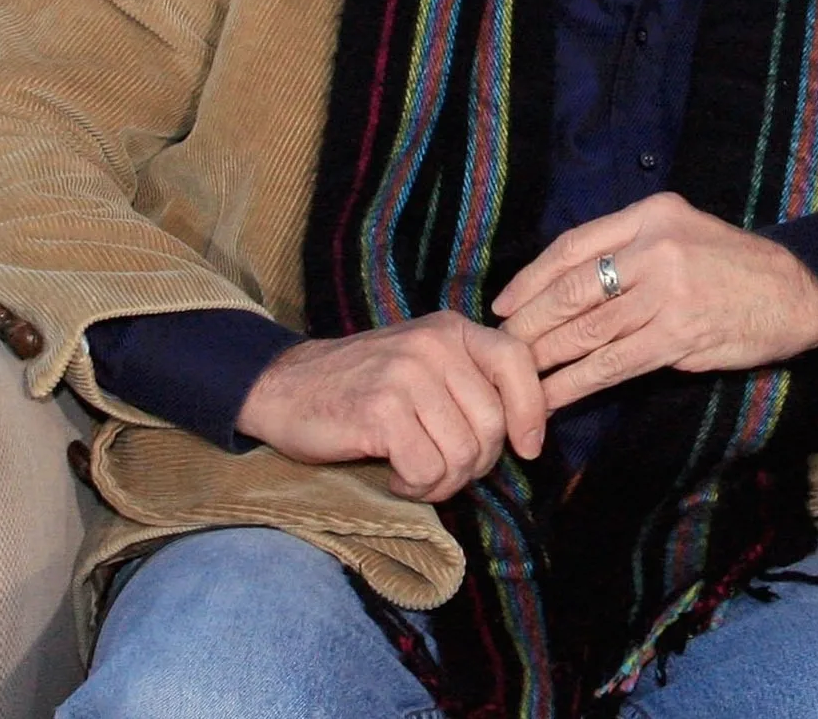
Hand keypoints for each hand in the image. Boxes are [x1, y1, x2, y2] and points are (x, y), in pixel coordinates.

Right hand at [234, 311, 545, 503]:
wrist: (284, 387)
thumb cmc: (362, 386)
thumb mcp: (424, 364)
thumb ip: (472, 381)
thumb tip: (534, 424)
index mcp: (452, 330)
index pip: (518, 363)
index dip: (532, 412)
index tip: (527, 448)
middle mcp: (434, 345)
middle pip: (492, 424)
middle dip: (476, 463)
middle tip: (443, 469)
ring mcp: (406, 376)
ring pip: (463, 454)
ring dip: (444, 482)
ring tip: (416, 475)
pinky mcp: (380, 412)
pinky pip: (427, 471)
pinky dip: (416, 488)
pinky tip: (395, 477)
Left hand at [491, 193, 817, 410]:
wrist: (799, 291)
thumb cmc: (738, 266)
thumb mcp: (685, 233)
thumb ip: (633, 249)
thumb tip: (567, 288)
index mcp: (652, 215)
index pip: (573, 245)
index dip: (531, 278)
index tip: (504, 304)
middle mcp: (655, 246)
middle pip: (571, 289)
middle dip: (528, 324)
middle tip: (500, 349)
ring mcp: (666, 292)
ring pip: (585, 330)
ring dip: (543, 359)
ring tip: (515, 379)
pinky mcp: (676, 335)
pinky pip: (610, 364)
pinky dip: (573, 385)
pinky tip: (551, 398)